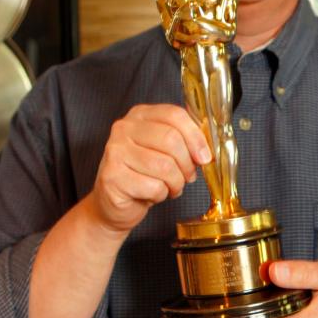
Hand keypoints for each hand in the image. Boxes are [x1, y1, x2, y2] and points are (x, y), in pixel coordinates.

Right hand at [85, 104, 211, 236]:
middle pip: (171, 139)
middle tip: (188, 176)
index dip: (196, 137)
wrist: (114, 202)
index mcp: (140, 115)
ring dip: (176, 182)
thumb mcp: (164, 151)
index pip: (174, 115)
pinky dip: (162, 195)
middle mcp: (124, 128)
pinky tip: (154, 194)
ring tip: (171, 187)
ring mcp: (115, 151)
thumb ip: (183, 142)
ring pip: (165, 166)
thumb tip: (205, 150)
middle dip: (187, 163)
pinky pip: (154, 186)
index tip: (205, 156)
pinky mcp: (112, 176)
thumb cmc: (143, 175)